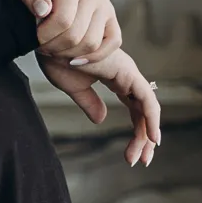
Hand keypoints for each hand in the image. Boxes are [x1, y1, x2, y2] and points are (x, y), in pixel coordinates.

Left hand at [7, 0, 121, 63]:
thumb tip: (42, 9)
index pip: (62, 20)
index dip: (44, 36)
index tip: (34, 38)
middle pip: (76, 35)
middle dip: (54, 47)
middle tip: (42, 45)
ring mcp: (104, 5)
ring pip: (92, 43)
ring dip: (69, 54)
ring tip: (54, 48)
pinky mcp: (110, 17)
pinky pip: (113, 42)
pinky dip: (94, 56)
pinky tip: (74, 58)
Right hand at [40, 47, 161, 166]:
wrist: (49, 41)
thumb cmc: (56, 57)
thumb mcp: (74, 88)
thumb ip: (89, 103)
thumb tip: (101, 119)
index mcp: (116, 78)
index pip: (135, 110)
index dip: (138, 132)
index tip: (133, 156)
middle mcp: (126, 76)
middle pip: (144, 112)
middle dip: (145, 139)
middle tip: (141, 161)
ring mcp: (128, 74)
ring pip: (147, 109)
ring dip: (148, 134)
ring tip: (143, 157)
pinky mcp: (126, 73)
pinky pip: (146, 100)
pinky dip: (152, 118)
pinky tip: (153, 137)